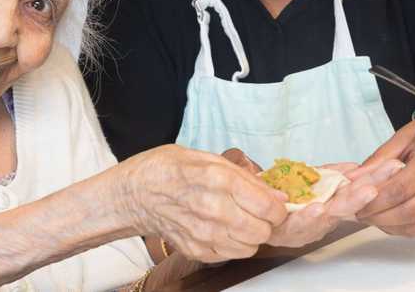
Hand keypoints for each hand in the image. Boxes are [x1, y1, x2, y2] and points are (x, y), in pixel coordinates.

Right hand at [121, 144, 288, 262]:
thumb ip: (246, 178)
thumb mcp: (209, 159)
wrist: (136, 192)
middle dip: (265, 222)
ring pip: (250, 247)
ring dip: (250, 235)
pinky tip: (221, 228)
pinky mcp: (195, 250)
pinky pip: (230, 254)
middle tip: (256, 212)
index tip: (272, 203)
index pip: (268, 207)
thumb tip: (278, 196)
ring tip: (238, 220)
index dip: (277, 207)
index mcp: (219, 179)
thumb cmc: (170, 169)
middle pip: (262, 230)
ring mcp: (203, 233)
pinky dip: (232, 244)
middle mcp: (212, 209)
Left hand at [265, 160, 401, 247]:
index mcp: (332, 207)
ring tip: (350, 196)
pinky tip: (317, 208)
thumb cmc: (285, 194)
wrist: (254, 205)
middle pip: (345, 209)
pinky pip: (295, 225)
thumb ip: (335, 173)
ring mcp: (303, 227)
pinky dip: (307, 217)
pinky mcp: (283, 230)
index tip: (393, 167)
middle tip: (374, 188)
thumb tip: (357, 167)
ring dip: (337, 209)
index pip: (358, 192)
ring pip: (324, 220)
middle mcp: (321, 221)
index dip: (376, 180)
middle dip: (361, 197)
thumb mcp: (313, 180)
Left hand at [353, 102, 414, 235]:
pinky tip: (397, 221)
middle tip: (363, 216)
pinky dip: (413, 228)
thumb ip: (380, 158)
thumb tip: (353, 177)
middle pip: (410, 211)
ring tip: (377, 220)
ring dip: (395, 227)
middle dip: (381, 218)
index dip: (375, 202)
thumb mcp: (408, 133)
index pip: (399, 189)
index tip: (358, 205)